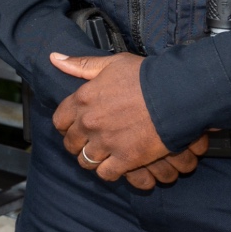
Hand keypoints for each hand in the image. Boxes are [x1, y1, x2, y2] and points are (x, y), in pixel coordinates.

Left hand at [49, 52, 203, 185]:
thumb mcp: (112, 64)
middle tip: (90, 143)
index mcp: (83, 99)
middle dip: (78, 144)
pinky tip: (116, 165)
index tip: (75, 126)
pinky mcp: (126, 158)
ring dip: (92, 159)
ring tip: (103, 155)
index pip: (60, 120)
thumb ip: (81, 65)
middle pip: (71, 143)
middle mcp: (90, 122)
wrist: (176, 94)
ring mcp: (107, 142)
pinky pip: (105, 174)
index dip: (66, 125)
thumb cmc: (146, 76)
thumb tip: (54, 58)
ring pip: (85, 161)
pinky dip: (109, 172)